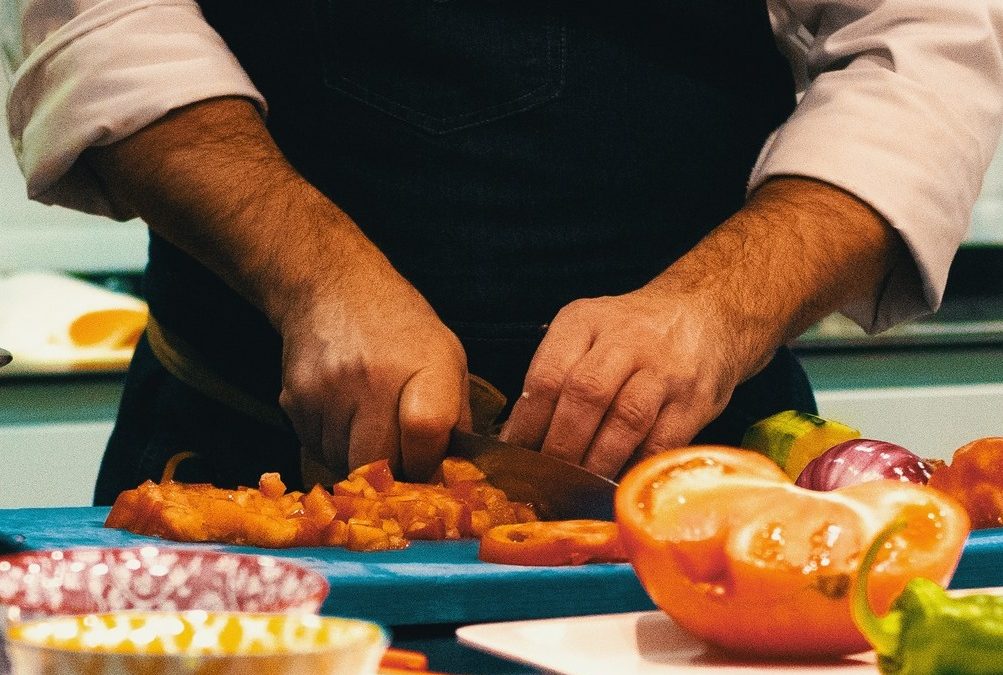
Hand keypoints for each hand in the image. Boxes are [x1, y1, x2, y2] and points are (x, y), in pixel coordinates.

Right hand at [276, 252, 471, 479]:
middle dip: (393, 473)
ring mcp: (328, 390)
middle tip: (399, 456)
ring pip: (345, 464)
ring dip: (360, 460)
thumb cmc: (400, 327)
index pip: (426, 432)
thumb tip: (453, 472)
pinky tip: (344, 415)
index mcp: (425, 364)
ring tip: (369, 424)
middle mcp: (373, 376)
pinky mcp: (294, 401)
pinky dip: (334, 446)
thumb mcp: (447, 356)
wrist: (332, 287)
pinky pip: (317, 449)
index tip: (426, 463)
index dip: (428, 461)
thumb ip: (455, 416)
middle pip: (380, 464)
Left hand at [501, 288, 737, 478]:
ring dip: (596, 463)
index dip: (528, 423)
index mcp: (586, 321)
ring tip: (578, 489)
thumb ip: (556, 375)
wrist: (706, 312)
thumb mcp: (588, 332)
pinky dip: (634, 468)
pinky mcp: (695, 400)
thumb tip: (518, 439)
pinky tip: (617, 484)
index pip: (548, 375)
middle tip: (546, 480)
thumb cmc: (633, 334)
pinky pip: (661, 443)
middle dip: (560, 446)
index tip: (516, 457)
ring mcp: (665, 369)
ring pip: (625, 421)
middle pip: (585, 396)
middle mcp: (626, 340)